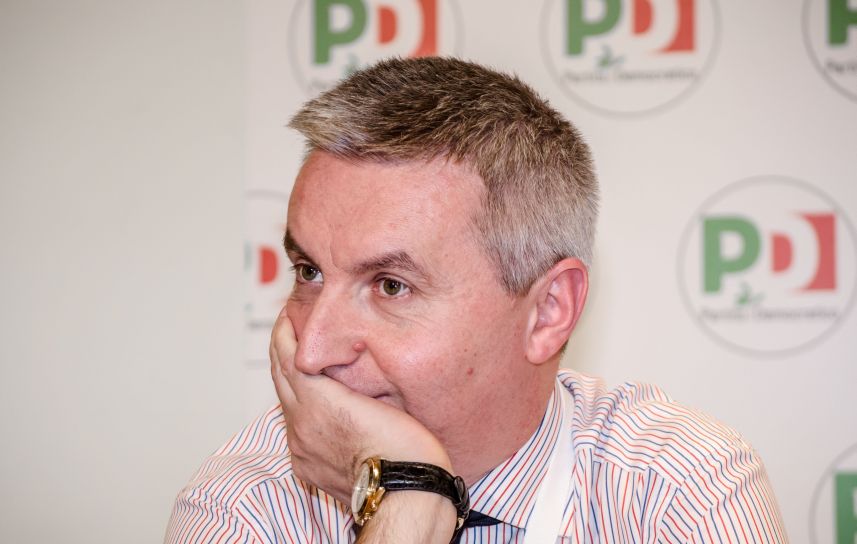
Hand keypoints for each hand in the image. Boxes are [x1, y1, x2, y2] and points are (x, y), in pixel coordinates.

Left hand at [269, 309, 451, 503]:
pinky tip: (320, 408)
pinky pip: (297, 431)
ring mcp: (301, 446)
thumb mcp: (384, 397)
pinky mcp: (306, 466)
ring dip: (292, 381)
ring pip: (287, 404)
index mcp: (317, 399)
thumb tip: (351, 360)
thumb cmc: (406, 447)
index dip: (285, 331)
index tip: (289, 315)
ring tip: (309, 366)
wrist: (405, 495)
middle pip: (278, 375)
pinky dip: (302, 412)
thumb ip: (357, 377)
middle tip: (291, 329)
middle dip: (282, 348)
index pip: (286, 355)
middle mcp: (301, 422)